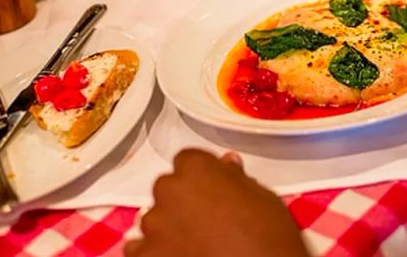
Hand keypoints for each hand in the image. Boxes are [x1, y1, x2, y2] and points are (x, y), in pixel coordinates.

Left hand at [125, 150, 309, 256]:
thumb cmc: (268, 238)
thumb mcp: (262, 198)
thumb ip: (236, 179)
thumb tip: (228, 169)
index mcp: (197, 168)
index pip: (188, 160)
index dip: (202, 174)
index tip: (212, 185)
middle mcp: (170, 191)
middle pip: (168, 188)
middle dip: (183, 199)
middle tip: (208, 217)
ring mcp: (155, 226)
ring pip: (153, 219)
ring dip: (168, 226)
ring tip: (195, 242)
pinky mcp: (146, 256)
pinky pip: (139, 248)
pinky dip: (154, 251)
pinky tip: (177, 254)